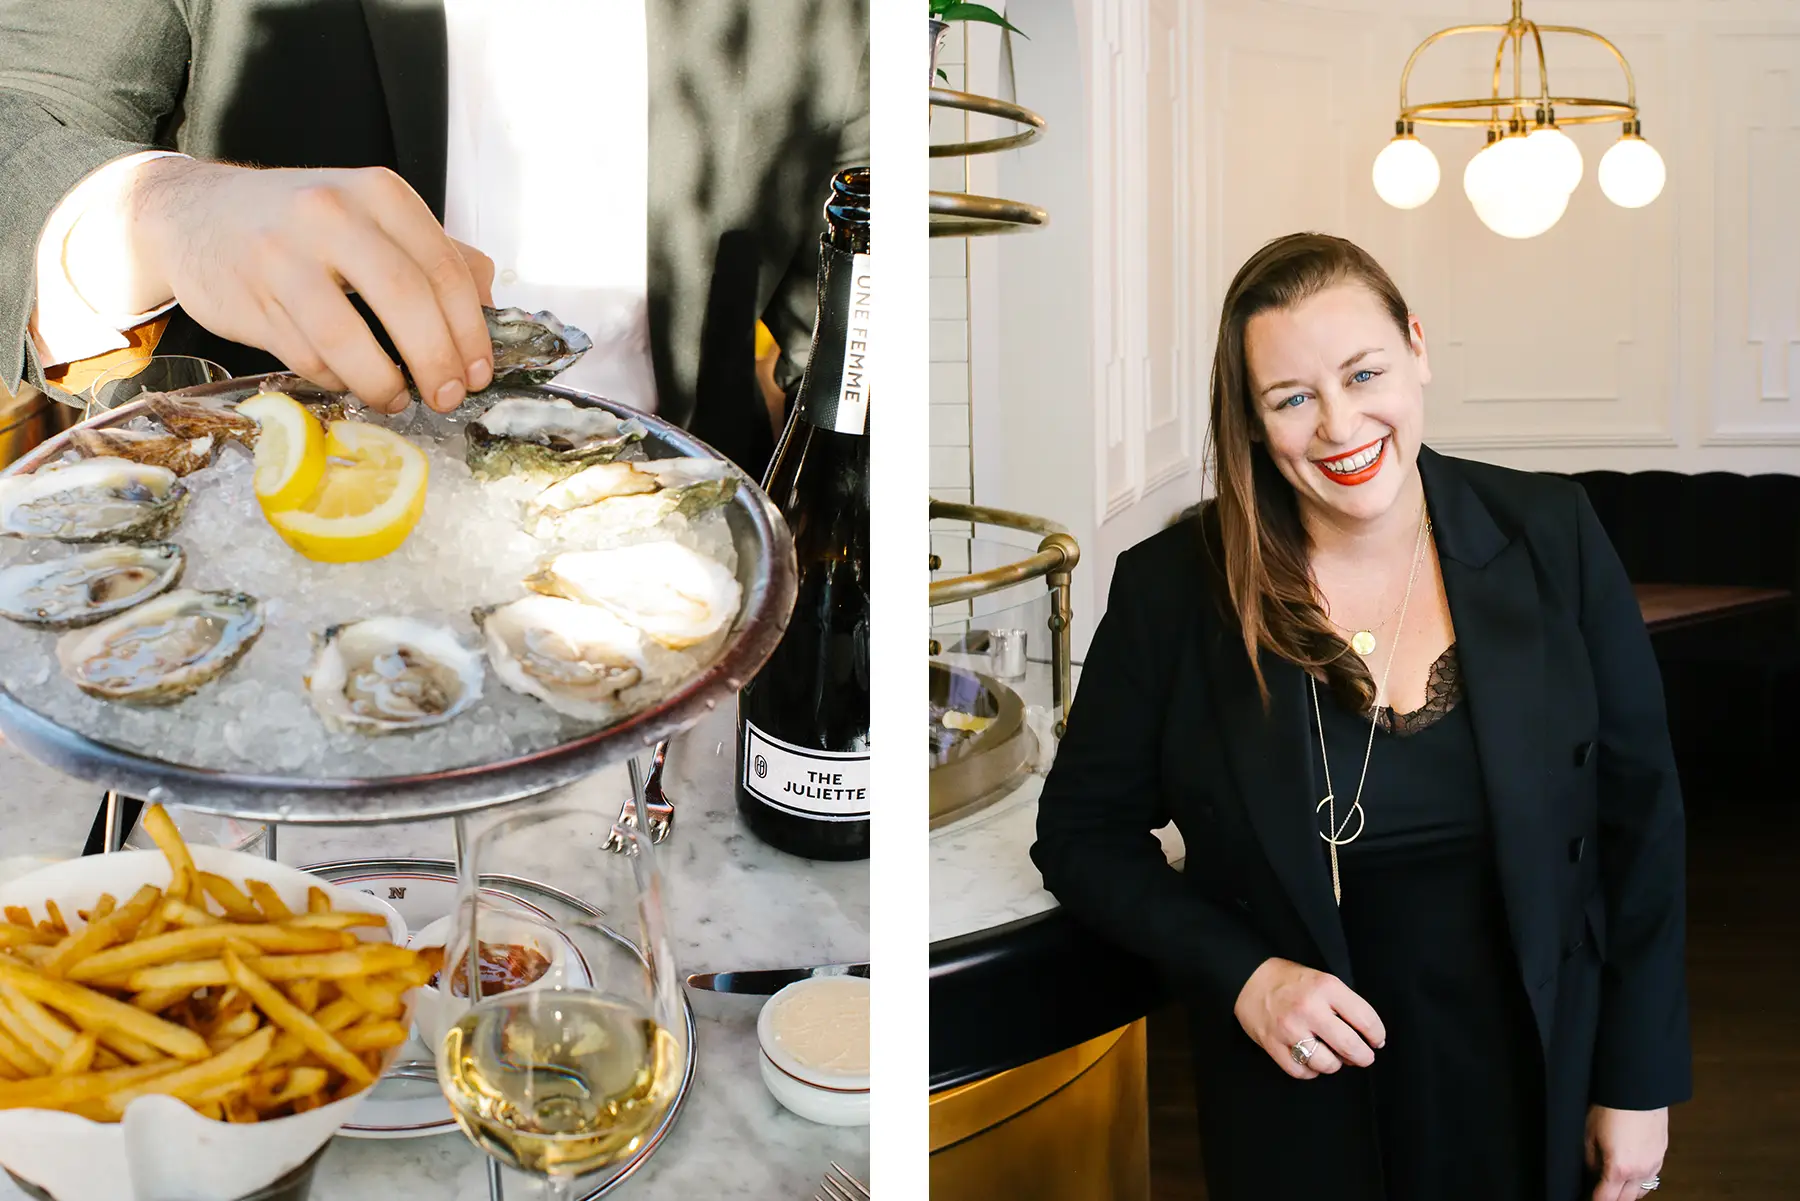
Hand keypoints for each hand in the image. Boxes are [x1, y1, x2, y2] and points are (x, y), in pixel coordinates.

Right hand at [118, 159, 494, 412]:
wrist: (193, 213)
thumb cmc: (304, 225)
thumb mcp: (374, 218)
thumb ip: (436, 255)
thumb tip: (491, 309)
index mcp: (379, 193)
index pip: (444, 269)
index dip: (470, 331)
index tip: (479, 373)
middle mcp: (331, 213)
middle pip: (406, 300)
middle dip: (436, 361)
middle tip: (447, 396)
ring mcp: (283, 254)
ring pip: (349, 339)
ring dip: (383, 383)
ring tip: (397, 397)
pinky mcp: (248, 297)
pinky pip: (307, 356)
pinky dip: (337, 379)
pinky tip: (346, 378)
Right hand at [1233, 957, 1385, 1078]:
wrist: (1249, 979)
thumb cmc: (1290, 981)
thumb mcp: (1322, 980)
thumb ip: (1344, 1004)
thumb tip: (1366, 1036)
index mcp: (1326, 988)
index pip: (1365, 1020)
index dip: (1377, 1035)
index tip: (1376, 1041)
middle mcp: (1309, 1009)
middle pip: (1350, 1047)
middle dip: (1363, 1057)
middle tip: (1363, 1057)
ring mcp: (1289, 1029)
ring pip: (1327, 1064)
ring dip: (1334, 1064)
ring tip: (1331, 1055)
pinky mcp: (1273, 1045)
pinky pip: (1301, 1072)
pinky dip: (1310, 1071)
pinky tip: (1310, 1059)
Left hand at [1586, 1105, 1666, 1200]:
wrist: (1638, 1090)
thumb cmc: (1611, 1108)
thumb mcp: (1589, 1134)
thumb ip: (1590, 1159)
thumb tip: (1593, 1172)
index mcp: (1619, 1169)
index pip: (1606, 1198)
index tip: (1588, 1199)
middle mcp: (1640, 1172)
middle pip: (1626, 1200)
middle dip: (1612, 1199)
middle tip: (1599, 1194)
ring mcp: (1654, 1164)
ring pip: (1641, 1191)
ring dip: (1627, 1193)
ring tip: (1613, 1186)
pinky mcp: (1662, 1155)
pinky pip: (1651, 1178)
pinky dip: (1639, 1181)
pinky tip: (1630, 1174)